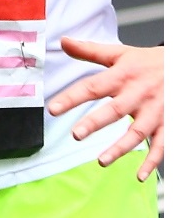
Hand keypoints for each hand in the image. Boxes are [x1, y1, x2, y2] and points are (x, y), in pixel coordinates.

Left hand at [52, 37, 162, 177]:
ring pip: (138, 131)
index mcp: (122, 77)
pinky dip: (153, 161)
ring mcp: (155, 111)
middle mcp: (139, 94)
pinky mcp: (169, 123)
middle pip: (115, 110)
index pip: (92, 87)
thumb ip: (90, 51)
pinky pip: (162, 144)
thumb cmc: (150, 62)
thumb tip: (63, 41)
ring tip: (102, 161)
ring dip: (121, 148)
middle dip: (96, 122)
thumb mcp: (121, 54)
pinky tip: (140, 175)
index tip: (52, 109)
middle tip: (77, 134)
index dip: (72, 97)